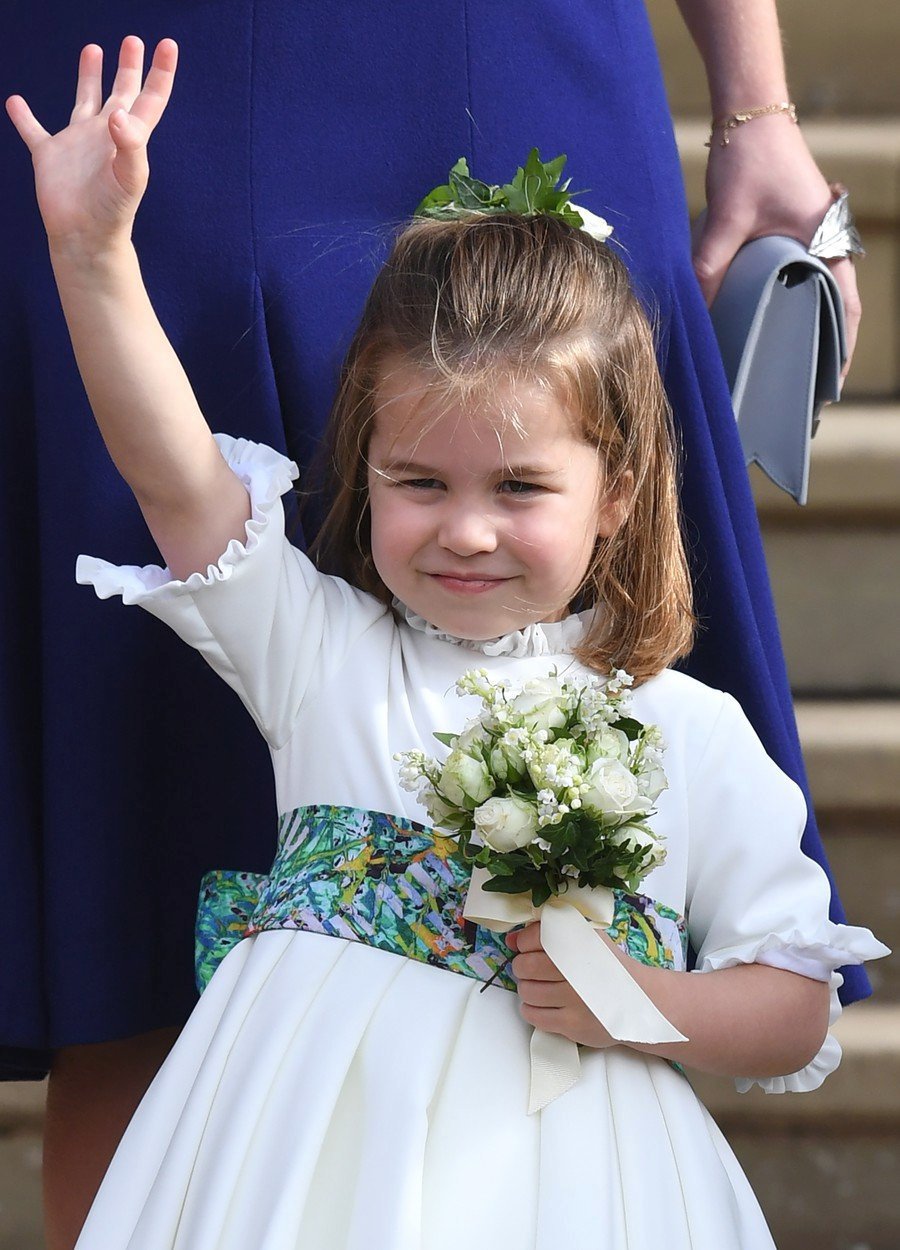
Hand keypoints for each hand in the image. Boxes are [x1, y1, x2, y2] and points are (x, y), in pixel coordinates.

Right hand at [6, 36, 177, 252]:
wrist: (86, 237)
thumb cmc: (113, 212)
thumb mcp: (130, 177)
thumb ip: (131, 144)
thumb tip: (119, 113)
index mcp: (129, 137)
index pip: (149, 98)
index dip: (160, 73)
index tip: (167, 45)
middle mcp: (105, 135)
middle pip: (121, 92)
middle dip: (129, 67)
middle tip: (133, 41)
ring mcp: (77, 143)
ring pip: (84, 100)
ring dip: (89, 76)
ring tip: (93, 49)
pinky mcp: (49, 156)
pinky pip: (34, 130)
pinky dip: (23, 117)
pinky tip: (15, 102)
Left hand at [508, 922, 616, 1048]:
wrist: (639, 1000)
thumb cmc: (607, 966)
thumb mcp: (586, 939)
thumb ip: (549, 933)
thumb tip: (511, 939)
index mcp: (580, 941)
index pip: (534, 938)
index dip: (524, 943)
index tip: (529, 948)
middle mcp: (577, 969)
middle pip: (526, 966)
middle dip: (522, 966)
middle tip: (532, 969)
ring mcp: (574, 999)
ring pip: (527, 992)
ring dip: (527, 988)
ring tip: (540, 986)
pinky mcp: (572, 1024)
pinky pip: (534, 1016)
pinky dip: (530, 1008)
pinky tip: (543, 1003)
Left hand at [693, 115, 860, 385]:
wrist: (751, 113)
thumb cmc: (749, 160)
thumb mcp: (726, 219)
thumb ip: (710, 265)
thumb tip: (695, 311)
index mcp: (827, 241)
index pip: (846, 306)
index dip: (842, 348)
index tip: (830, 385)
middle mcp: (827, 240)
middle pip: (834, 306)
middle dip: (822, 347)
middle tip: (803, 390)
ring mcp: (813, 235)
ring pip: (816, 291)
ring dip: (806, 326)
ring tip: (786, 366)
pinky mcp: (794, 229)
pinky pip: (798, 275)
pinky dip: (789, 300)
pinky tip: (767, 322)